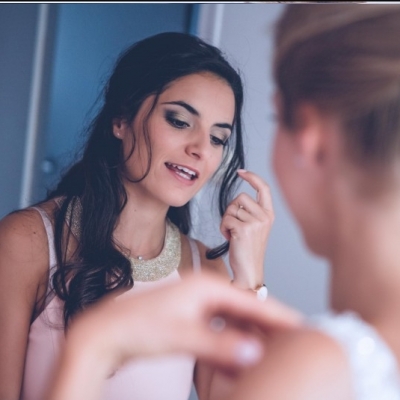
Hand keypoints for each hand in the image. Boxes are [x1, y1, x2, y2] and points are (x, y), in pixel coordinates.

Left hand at [220, 169, 273, 288]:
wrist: (249, 270)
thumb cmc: (248, 249)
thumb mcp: (255, 227)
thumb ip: (251, 212)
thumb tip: (238, 199)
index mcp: (269, 214)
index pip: (264, 188)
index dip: (252, 177)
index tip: (241, 172)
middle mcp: (265, 216)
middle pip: (240, 197)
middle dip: (231, 209)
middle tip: (233, 224)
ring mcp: (255, 223)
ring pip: (231, 208)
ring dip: (226, 220)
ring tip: (232, 233)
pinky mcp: (244, 229)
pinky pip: (226, 218)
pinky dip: (223, 227)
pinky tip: (229, 238)